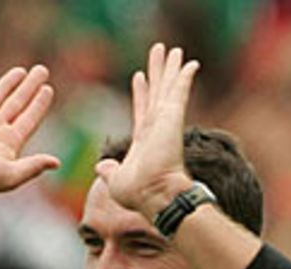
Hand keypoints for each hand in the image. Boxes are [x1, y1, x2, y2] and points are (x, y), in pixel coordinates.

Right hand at [0, 65, 59, 196]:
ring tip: (23, 71)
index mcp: (6, 144)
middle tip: (42, 70)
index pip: (27, 120)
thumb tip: (56, 163)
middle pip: (15, 104)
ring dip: (8, 82)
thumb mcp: (9, 176)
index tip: (48, 89)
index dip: (38, 105)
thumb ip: (32, 167)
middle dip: (28, 88)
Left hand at [94, 44, 200, 219]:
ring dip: (170, 68)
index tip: (139, 76)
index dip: (141, 92)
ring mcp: (165, 122)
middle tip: (160, 52)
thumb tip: (100, 166)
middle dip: (158, 72)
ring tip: (173, 49)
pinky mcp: (172, 118)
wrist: (155, 195)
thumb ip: (109, 170)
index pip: (141, 110)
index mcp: (143, 141)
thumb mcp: (116, 180)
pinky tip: (190, 63)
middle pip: (157, 92)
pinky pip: (179, 92)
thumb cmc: (138, 194)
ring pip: (168, 87)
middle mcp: (156, 128)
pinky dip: (184, 77)